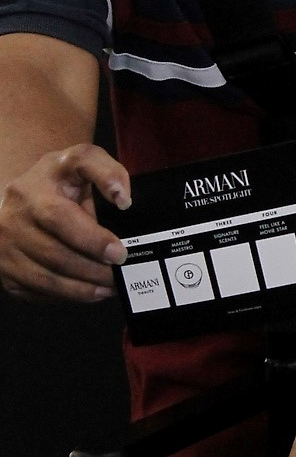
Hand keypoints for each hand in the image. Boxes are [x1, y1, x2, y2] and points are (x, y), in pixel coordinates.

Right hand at [0, 143, 130, 302]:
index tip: (119, 252)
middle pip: (54, 254)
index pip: (59, 218)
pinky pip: (35, 290)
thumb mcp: (81, 160)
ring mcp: (3, 246)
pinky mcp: (3, 268)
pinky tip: (88, 292)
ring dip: (82, 288)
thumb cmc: (59, 179)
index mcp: (32, 189)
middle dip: (93, 269)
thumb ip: (107, 172)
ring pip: (45, 278)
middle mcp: (12, 218)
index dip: (91, 239)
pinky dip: (65, 296)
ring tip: (110, 287)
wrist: (24, 193)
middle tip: (120, 274)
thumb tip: (123, 199)